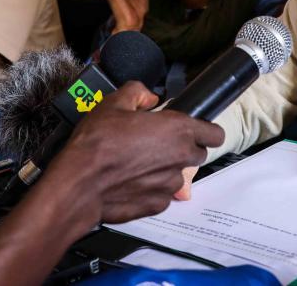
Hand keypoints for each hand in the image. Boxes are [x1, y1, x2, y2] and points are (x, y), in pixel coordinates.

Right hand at [45, 81, 223, 222]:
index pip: (215, 133)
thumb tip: (147, 96)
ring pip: (179, 174)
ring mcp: (170, 184)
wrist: (80, 182)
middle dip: (184, 147)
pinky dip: (152, 187)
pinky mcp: (157, 204)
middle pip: (199, 153)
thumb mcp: (114, 102)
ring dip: (166, 168)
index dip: (206, 130)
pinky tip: (132, 179)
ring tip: (139, 162)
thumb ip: (138, 92)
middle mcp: (180, 158)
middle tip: (158, 142)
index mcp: (177, 130)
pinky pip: (163, 193)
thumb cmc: (97, 144)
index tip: (196, 129)